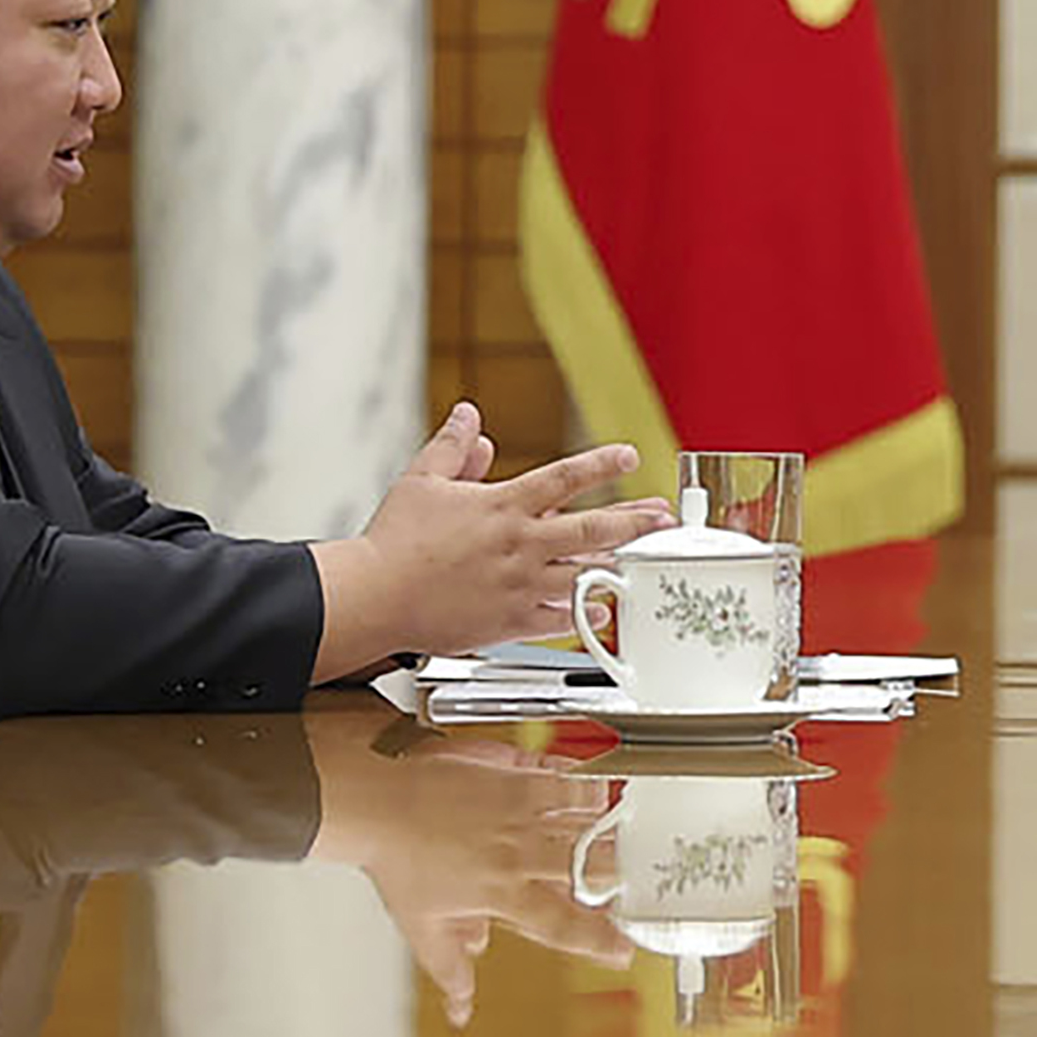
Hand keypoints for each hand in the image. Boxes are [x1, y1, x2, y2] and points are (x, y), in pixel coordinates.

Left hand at [302, 714, 629, 1020]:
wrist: (379, 804)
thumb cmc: (398, 859)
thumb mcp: (421, 928)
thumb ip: (451, 971)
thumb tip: (460, 1010)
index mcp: (503, 894)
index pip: (562, 925)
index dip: (598, 941)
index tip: (622, 952)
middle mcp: (521, 855)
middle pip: (590, 869)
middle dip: (618, 877)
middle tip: (636, 881)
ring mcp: (523, 814)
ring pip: (586, 822)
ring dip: (609, 830)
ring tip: (627, 833)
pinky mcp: (518, 779)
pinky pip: (567, 780)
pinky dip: (587, 785)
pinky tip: (598, 787)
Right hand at [311, 405, 666, 678]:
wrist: (373, 597)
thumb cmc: (393, 541)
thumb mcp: (423, 480)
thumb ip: (453, 447)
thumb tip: (469, 415)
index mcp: (502, 506)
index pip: (564, 477)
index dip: (601, 464)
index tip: (630, 454)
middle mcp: (519, 544)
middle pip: (591, 529)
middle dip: (633, 521)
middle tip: (663, 517)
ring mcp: (519, 585)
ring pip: (584, 574)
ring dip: (620, 567)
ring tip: (649, 562)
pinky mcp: (510, 621)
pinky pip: (559, 619)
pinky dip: (584, 613)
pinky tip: (604, 608)